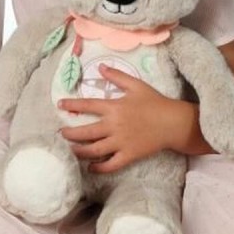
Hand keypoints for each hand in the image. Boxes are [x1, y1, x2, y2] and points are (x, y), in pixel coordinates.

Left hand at [57, 64, 189, 172]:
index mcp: (115, 107)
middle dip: (70, 134)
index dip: (72, 105)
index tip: (59, 105)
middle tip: (61, 133)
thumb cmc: (155, 102)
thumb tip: (100, 66)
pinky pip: (111, 164)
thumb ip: (117, 76)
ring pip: (94, 150)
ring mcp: (121, 142)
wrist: (174, 123)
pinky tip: (91, 167)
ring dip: (79, 151)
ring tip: (71, 150)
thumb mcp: (136, 85)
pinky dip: (99, 167)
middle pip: (85, 132)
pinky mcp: (129, 155)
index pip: (88, 105)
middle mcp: (114, 126)